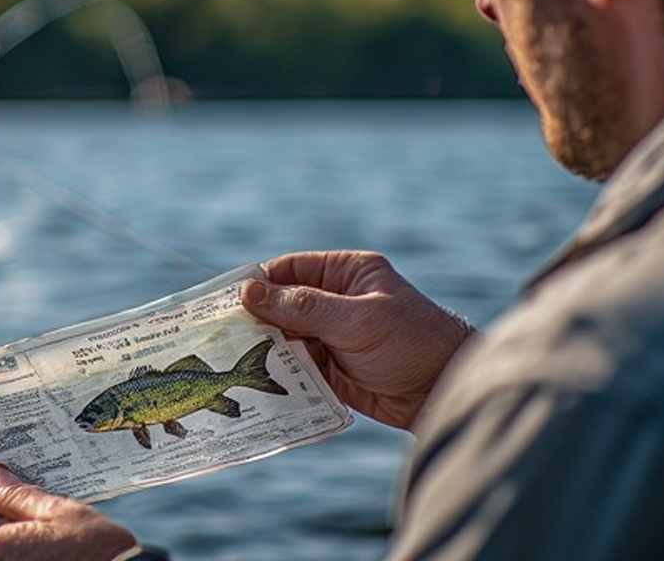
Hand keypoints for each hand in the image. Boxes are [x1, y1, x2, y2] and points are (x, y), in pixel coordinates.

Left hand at [0, 463, 137, 560]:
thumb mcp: (59, 511)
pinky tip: (60, 558)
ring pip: (3, 556)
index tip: (18, 503)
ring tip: (57, 545)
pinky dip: (32, 560)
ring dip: (22, 547)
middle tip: (44, 523)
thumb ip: (18, 495)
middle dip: (8, 528)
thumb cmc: (95, 553)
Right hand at [242, 250, 473, 429]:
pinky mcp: (330, 370)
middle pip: (280, 306)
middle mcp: (335, 301)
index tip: (223, 302)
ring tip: (229, 365)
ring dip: (263, 352)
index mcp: (345, 273)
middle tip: (217, 337)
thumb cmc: (412, 342)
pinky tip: (256, 385)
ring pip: (283, 339)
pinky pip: (295, 369)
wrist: (446, 392)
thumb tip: (250, 291)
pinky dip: (278, 376)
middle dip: (254, 321)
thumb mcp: (357, 319)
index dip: (257, 284)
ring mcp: (331, 336)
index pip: (290, 270)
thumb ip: (303, 307)